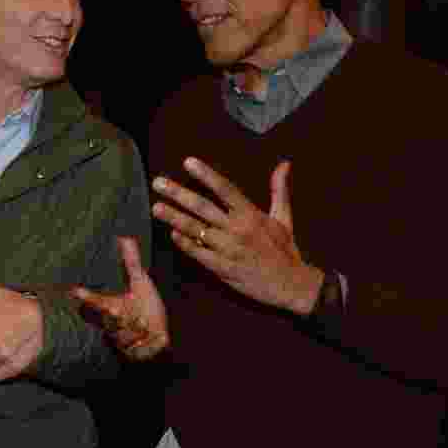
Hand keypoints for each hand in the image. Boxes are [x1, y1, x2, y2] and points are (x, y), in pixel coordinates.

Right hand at [71, 237, 168, 360]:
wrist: (161, 331)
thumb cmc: (147, 306)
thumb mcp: (140, 282)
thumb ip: (131, 262)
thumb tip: (124, 237)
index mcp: (112, 306)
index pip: (95, 301)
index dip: (86, 296)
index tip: (75, 290)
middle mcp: (113, 325)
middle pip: (111, 319)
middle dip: (115, 316)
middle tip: (118, 310)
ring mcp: (122, 341)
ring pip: (125, 334)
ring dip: (138, 328)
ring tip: (145, 324)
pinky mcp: (133, 355)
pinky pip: (139, 348)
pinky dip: (148, 342)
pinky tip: (153, 337)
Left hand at [152, 158, 322, 314]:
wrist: (291, 285)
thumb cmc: (285, 250)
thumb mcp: (284, 217)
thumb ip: (279, 189)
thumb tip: (284, 163)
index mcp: (251, 214)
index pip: (225, 189)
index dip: (206, 175)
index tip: (188, 162)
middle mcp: (237, 229)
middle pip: (203, 207)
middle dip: (178, 193)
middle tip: (158, 182)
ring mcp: (228, 249)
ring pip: (196, 230)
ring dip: (174, 218)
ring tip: (156, 208)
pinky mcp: (223, 268)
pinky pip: (199, 253)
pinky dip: (185, 244)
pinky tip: (172, 234)